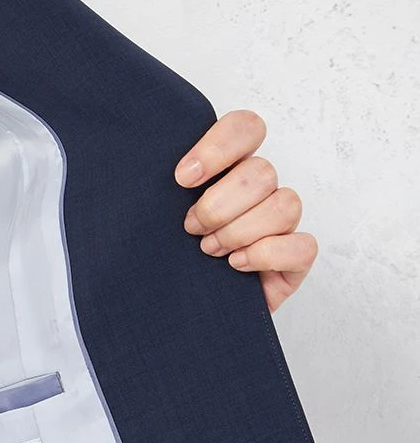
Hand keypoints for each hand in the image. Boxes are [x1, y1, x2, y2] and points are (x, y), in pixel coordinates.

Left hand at [174, 110, 317, 312]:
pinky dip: (267, 254)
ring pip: (284, 204)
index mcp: (230, 169)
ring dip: (240, 231)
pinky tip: (236, 266)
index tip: (182, 179)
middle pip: (262, 171)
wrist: (181, 314)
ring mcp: (282, 225)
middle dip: (219, 205)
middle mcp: (261, 192)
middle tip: (191, 230)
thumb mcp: (157, 221)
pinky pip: (302, 246)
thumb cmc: (172, 260)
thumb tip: (139, 171)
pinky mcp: (295, 260)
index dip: (218, 148)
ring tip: (209, 251)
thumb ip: (158, 192)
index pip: (247, 128)